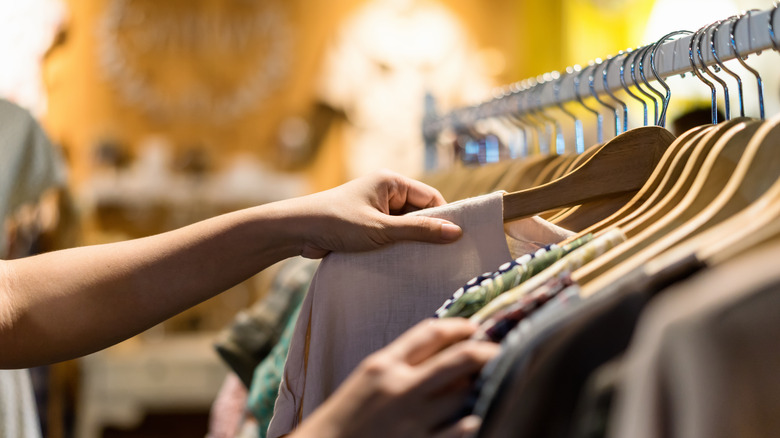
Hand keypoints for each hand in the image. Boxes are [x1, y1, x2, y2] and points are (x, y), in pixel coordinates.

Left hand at [288, 170, 462, 257]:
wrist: (296, 231)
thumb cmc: (337, 223)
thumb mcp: (382, 229)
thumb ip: (419, 231)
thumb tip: (456, 232)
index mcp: (392, 182)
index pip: (431, 198)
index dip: (444, 218)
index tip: (456, 241)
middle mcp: (386, 192)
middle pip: (420, 213)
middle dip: (427, 233)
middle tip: (442, 256)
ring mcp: (376, 209)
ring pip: (405, 227)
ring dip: (410, 243)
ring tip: (423, 262)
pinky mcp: (367, 225)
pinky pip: (391, 235)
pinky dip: (396, 247)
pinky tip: (403, 263)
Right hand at [291, 318, 499, 437]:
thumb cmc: (347, 416)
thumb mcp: (368, 379)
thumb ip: (402, 362)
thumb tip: (446, 350)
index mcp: (384, 365)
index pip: (431, 333)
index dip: (460, 326)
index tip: (475, 328)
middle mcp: (401, 389)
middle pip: (460, 359)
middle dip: (488, 352)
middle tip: (501, 351)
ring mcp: (413, 421)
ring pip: (467, 394)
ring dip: (484, 386)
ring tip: (494, 382)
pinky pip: (464, 431)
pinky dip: (477, 420)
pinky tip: (483, 415)